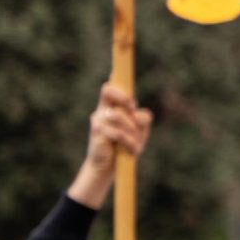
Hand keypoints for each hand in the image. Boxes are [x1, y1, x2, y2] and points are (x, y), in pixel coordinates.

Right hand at [69, 83, 152, 207]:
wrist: (109, 168)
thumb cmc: (125, 147)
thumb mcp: (139, 132)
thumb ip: (142, 120)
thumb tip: (138, 113)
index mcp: (113, 106)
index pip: (111, 87)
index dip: (114, 77)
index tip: (117, 71)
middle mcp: (103, 110)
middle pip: (107, 90)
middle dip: (123, 98)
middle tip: (131, 107)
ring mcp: (98, 120)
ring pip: (118, 114)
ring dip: (132, 130)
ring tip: (135, 144)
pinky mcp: (96, 132)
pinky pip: (117, 132)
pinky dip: (129, 141)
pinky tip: (132, 150)